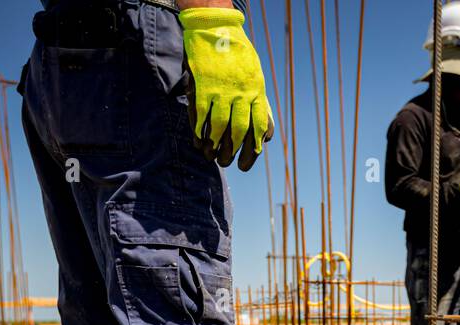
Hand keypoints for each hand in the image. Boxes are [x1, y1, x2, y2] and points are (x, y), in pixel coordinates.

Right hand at [179, 7, 273, 169]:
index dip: (255, 146)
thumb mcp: (255, 73)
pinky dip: (199, 129)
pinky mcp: (203, 85)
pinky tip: (198, 138)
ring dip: (214, 143)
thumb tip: (261, 124)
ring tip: (211, 153)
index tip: (250, 158)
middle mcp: (242, 93)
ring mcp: (222, 90)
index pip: (260, 126)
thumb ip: (256, 96)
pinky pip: (201, 114)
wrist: (218, 27)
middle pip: (239, 131)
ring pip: (219, 126)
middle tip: (227, 162)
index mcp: (257, 90)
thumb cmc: (238, 52)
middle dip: (233, 151)